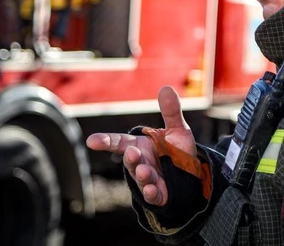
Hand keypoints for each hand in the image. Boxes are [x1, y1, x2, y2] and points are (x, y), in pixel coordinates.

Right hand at [86, 86, 195, 206]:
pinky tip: (151, 189)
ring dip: (140, 174)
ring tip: (144, 169)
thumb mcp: (177, 130)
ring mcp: (148, 179)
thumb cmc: (178, 151)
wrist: (191, 175)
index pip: (119, 143)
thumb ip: (171, 112)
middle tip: (131, 151)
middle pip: (130, 160)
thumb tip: (166, 87)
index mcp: (140, 146)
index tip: (91, 141)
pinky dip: (150, 192)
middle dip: (130, 157)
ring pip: (140, 177)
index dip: (105, 141)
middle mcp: (140, 162)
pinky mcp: (158, 194)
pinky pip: (152, 195)